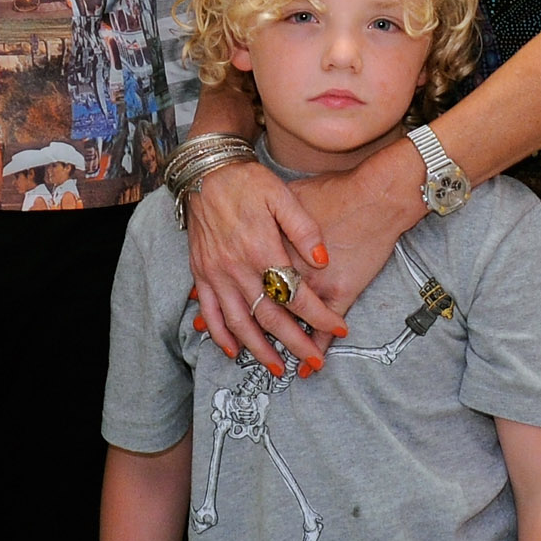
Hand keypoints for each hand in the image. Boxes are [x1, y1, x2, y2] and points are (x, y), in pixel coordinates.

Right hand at [184, 160, 344, 371]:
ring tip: (278, 368)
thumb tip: (322, 261)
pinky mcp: (201, 273)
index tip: (339, 328)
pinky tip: (234, 351)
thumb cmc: (248, 182)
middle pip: (269, 316)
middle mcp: (236, 267)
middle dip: (294, 343)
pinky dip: (220, 335)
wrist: (205, 171)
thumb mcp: (282, 196)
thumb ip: (304, 229)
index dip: (319, 315)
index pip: (295, 294)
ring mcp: (216, 273)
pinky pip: (209, 312)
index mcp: (261, 249)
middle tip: (314, 363)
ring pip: (239, 322)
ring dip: (259, 349)